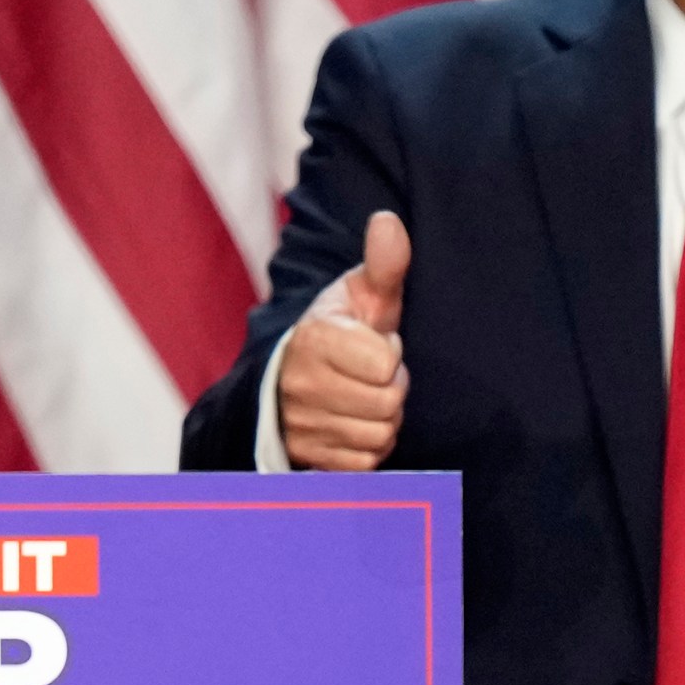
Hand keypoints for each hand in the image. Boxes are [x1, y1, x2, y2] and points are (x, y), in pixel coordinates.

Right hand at [275, 211, 410, 471]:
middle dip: (390, 388)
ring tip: (362, 396)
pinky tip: (354, 423)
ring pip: (378, 435)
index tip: (373, 343)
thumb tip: (388, 221)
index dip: (391, 354)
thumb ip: (383, 263)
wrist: (292, 377)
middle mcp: (299, 383)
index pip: (385, 363)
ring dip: (381, 419)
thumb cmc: (341, 330)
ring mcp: (300, 423)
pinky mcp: (307, 457)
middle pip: (387, 404)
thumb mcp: (363, 294)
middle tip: (371, 374)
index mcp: (314, 337)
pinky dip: (368, 447)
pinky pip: (365, 463)